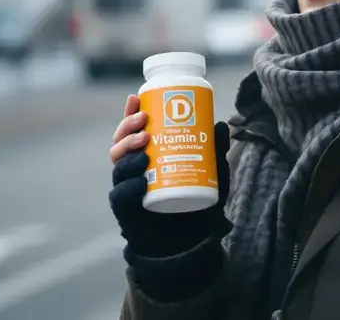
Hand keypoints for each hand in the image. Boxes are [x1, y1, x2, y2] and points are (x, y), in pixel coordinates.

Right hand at [108, 94, 231, 259]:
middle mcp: (132, 170)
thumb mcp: (214, 176)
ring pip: (118, 165)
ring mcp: (128, 189)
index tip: (136, 97)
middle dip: (127, 128)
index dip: (130, 113)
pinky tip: (140, 181)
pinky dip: (129, 187)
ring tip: (144, 145)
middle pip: (120, 143)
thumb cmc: (198, 203)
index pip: (132, 130)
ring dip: (127, 151)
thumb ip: (216, 153)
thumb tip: (222, 124)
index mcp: (147, 155)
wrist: (191, 241)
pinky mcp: (128, 211)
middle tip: (145, 121)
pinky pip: (121, 196)